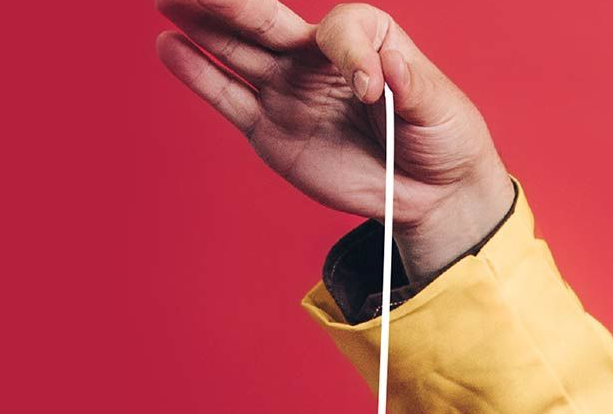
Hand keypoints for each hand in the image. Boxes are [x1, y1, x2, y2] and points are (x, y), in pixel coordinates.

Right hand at [153, 1, 514, 273]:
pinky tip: (169, 46)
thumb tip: (388, 69)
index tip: (373, 92)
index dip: (351, 54)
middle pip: (268, 21)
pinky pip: (229, 97)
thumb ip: (415, 87)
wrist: (431, 194)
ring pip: (238, 51)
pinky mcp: (269, 128)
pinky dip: (197, 73)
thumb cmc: (443, 138)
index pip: (340, 28)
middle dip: (233, 2)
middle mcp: (318, 60)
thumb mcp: (443, 109)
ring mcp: (289, 91)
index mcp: (366, 41)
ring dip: (202, 24)